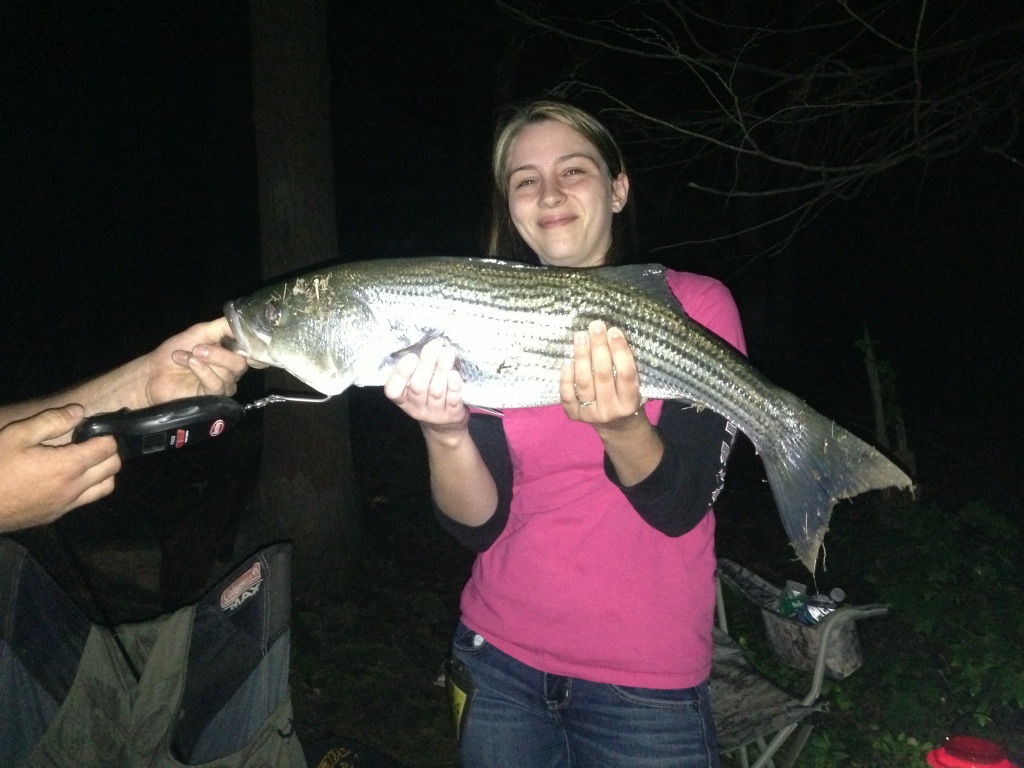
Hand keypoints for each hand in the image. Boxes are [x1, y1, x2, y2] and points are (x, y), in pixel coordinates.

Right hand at [0, 405, 120, 532]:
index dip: (106, 435)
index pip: (108, 448)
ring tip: (85, 459)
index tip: (96, 428)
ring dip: (103, 472)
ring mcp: (66, 505)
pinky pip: (86, 501)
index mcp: (67, 466)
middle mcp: (74, 488)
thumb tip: (80, 411)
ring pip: (105, 487)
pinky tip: (69, 477)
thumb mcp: (17, 435)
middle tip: (91, 441)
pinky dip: (89, 488)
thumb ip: (51, 421)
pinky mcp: (56, 516)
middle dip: (108, 451)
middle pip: (113, 468)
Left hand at [143, 317, 248, 406]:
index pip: (250, 351)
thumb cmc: (177, 351)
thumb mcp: (200, 332)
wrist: (155, 371)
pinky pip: (217, 384)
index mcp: (231, 354)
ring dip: (203, 361)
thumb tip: (241, 323)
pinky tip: (191, 363)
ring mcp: (224, 386)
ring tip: (182, 357)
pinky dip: (203, 371)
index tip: (233, 337)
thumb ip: (222, 326)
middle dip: (219, 354)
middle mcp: (231, 371)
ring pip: (228, 374)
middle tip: (197, 348)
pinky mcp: (213, 398)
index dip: (247, 346)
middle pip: (240, 363)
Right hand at [383, 338, 468, 430]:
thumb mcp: (417, 386)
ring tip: (447, 353)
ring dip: (441, 370)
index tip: (411, 357)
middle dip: (426, 365)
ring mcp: (435, 413)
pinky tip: (455, 374)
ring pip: (436, 391)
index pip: (393, 391)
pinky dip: (454, 386)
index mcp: (403, 399)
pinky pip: (452, 400)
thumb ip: (416, 369)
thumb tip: (422, 342)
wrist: (446, 426)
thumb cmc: (429, 397)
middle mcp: (416, 408)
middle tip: (434, 346)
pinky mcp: (452, 415)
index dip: (400, 374)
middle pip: (418, 387)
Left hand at [560, 320, 645, 428]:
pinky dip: (566, 378)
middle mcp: (611, 410)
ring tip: (581, 336)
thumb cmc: (627, 398)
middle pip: (603, 375)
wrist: (617, 427)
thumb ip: (627, 367)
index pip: (626, 374)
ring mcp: (591, 414)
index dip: (620, 351)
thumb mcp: (637, 387)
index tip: (614, 331)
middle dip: (599, 348)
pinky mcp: (575, 416)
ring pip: (584, 383)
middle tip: (595, 326)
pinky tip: (567, 360)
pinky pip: (568, 395)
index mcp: (630, 402)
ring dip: (582, 357)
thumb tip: (612, 334)